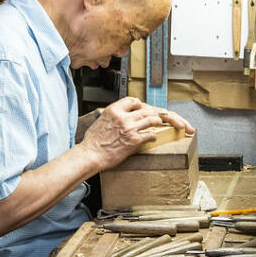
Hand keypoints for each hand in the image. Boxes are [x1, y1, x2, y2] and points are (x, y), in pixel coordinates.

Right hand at [79, 96, 194, 170]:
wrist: (90, 155)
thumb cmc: (93, 141)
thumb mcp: (101, 121)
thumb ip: (113, 116)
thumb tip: (120, 115)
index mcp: (113, 110)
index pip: (133, 100)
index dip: (140, 104)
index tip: (144, 108)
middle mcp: (123, 116)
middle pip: (146, 109)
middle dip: (157, 113)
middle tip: (165, 115)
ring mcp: (129, 128)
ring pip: (151, 119)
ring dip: (159, 122)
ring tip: (163, 124)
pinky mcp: (134, 140)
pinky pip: (150, 135)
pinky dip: (153, 136)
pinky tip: (154, 138)